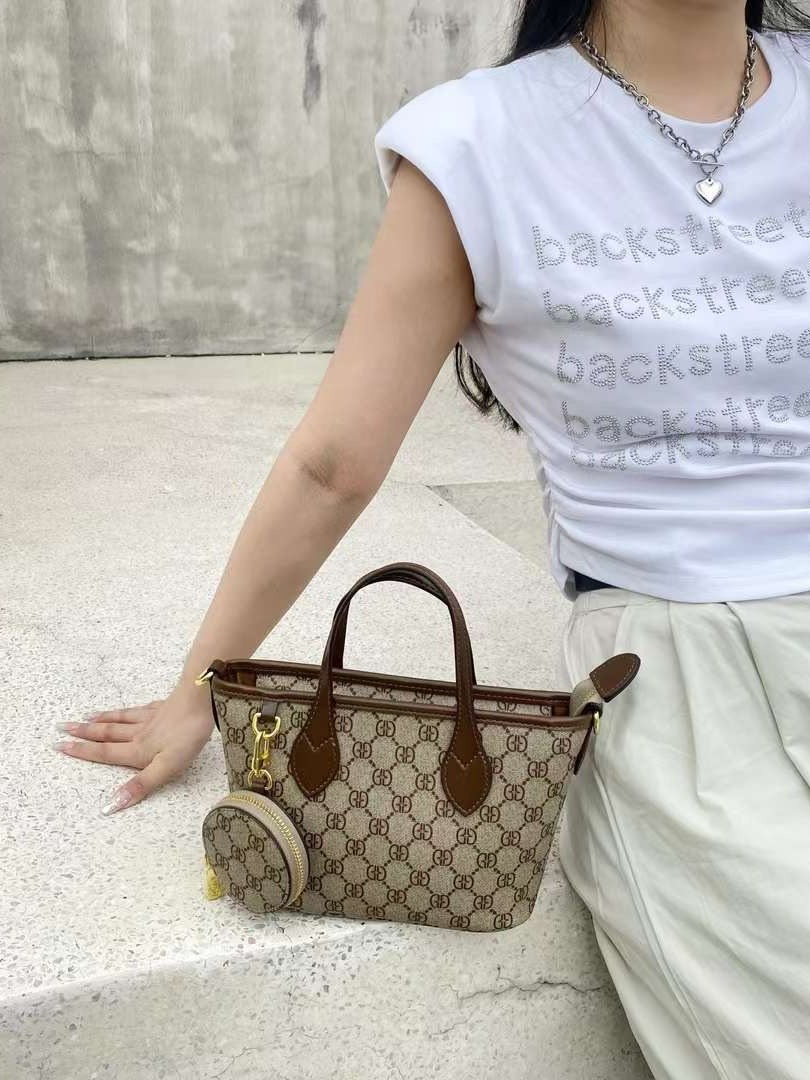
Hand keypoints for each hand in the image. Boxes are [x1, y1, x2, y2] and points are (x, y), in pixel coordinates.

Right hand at [54, 685, 214, 813]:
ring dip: (101, 720)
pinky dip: (126, 710)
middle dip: (84, 733)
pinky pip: (138, 709)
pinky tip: (126, 709)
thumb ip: (140, 785)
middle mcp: (139, 733)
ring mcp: (151, 718)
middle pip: (107, 734)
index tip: (60, 746)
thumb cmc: (186, 737)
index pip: (104, 753)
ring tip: (85, 717)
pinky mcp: (163, 707)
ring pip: (120, 720)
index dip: (82, 752)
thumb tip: (110, 806)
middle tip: (62, 727)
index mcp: (138, 751)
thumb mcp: (166, 767)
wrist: (200, 701)